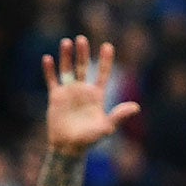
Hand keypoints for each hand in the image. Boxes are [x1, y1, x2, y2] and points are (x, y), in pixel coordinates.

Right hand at [41, 36, 139, 152]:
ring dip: (66, 56)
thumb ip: (119, 116)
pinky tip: (49, 59)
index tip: (108, 46)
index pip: (102, 74)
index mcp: (97, 96)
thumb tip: (136, 107)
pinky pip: (52, 80)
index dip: (105, 61)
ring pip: (67, 69)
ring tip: (66, 42)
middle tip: (82, 39)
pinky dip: (50, 70)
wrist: (70, 146)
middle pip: (83, 67)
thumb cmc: (90, 139)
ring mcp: (69, 92)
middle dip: (82, 53)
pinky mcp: (56, 97)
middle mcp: (83, 91)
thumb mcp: (107, 127)